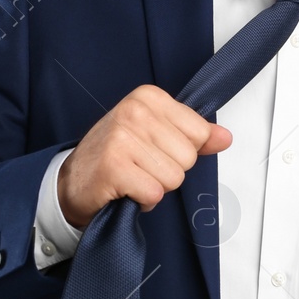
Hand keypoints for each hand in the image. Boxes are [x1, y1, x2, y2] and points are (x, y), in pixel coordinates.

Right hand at [56, 85, 231, 228]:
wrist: (73, 181)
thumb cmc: (115, 156)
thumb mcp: (157, 135)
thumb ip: (195, 135)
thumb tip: (225, 137)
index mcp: (149, 97)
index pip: (200, 133)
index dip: (182, 150)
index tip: (155, 149)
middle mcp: (134, 111)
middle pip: (188, 157)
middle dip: (169, 171)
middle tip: (141, 166)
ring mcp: (122, 138)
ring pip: (174, 178)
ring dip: (155, 187)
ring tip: (133, 177)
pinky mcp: (114, 167)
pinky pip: (155, 193)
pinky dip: (144, 200)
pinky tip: (125, 189)